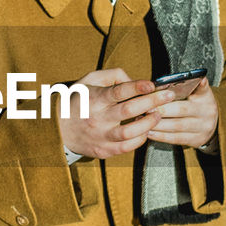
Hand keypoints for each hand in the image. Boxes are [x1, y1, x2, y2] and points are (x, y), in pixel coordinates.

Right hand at [58, 67, 175, 159]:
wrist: (57, 129)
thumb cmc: (77, 101)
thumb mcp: (88, 80)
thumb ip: (113, 75)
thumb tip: (135, 81)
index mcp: (93, 99)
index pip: (118, 92)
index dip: (137, 87)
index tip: (152, 84)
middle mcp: (97, 118)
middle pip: (129, 110)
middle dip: (152, 102)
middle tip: (168, 96)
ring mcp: (100, 136)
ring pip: (130, 133)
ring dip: (149, 123)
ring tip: (157, 115)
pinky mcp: (103, 150)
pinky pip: (127, 147)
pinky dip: (140, 139)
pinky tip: (145, 130)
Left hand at [147, 75, 218, 149]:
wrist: (211, 125)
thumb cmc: (198, 105)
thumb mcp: (199, 93)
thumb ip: (190, 85)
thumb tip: (180, 78)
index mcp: (205, 98)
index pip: (199, 89)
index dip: (185, 89)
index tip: (165, 90)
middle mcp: (206, 113)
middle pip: (182, 110)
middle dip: (162, 109)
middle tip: (146, 108)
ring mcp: (202, 128)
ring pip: (177, 126)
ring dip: (158, 123)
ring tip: (143, 120)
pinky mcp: (196, 140)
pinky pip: (176, 138)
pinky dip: (161, 135)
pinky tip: (149, 132)